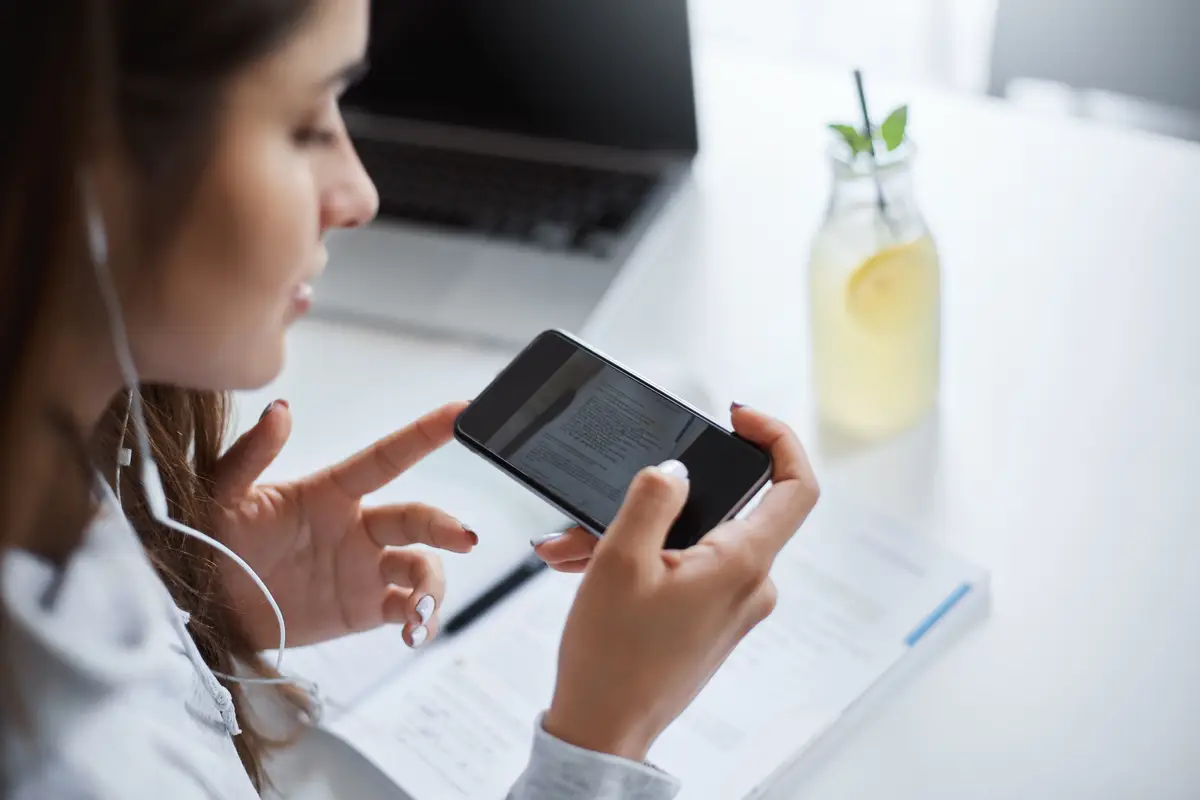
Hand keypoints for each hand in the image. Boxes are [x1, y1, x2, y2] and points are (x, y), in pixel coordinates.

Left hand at [212, 401, 476, 649]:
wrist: (196, 609)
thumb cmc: (205, 541)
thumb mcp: (220, 494)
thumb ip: (251, 453)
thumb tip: (281, 410)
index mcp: (329, 493)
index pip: (386, 458)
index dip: (424, 434)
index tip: (462, 411)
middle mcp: (357, 527)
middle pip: (417, 519)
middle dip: (445, 526)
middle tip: (464, 539)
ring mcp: (363, 570)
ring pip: (422, 567)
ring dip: (433, 586)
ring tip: (419, 611)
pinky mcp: (362, 610)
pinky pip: (407, 612)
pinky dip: (421, 622)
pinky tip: (412, 633)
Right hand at [542, 405, 818, 759]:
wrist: (603, 733)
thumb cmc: (611, 658)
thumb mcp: (620, 561)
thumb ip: (652, 499)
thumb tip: (676, 471)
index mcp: (741, 564)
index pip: (797, 486)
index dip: (778, 439)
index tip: (737, 419)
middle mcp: (750, 585)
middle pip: (725, 509)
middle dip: (660, 496)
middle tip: (604, 502)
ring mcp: (732, 606)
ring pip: (693, 541)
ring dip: (634, 534)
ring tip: (573, 548)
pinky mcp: (710, 622)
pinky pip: (683, 570)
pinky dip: (640, 561)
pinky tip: (586, 567)